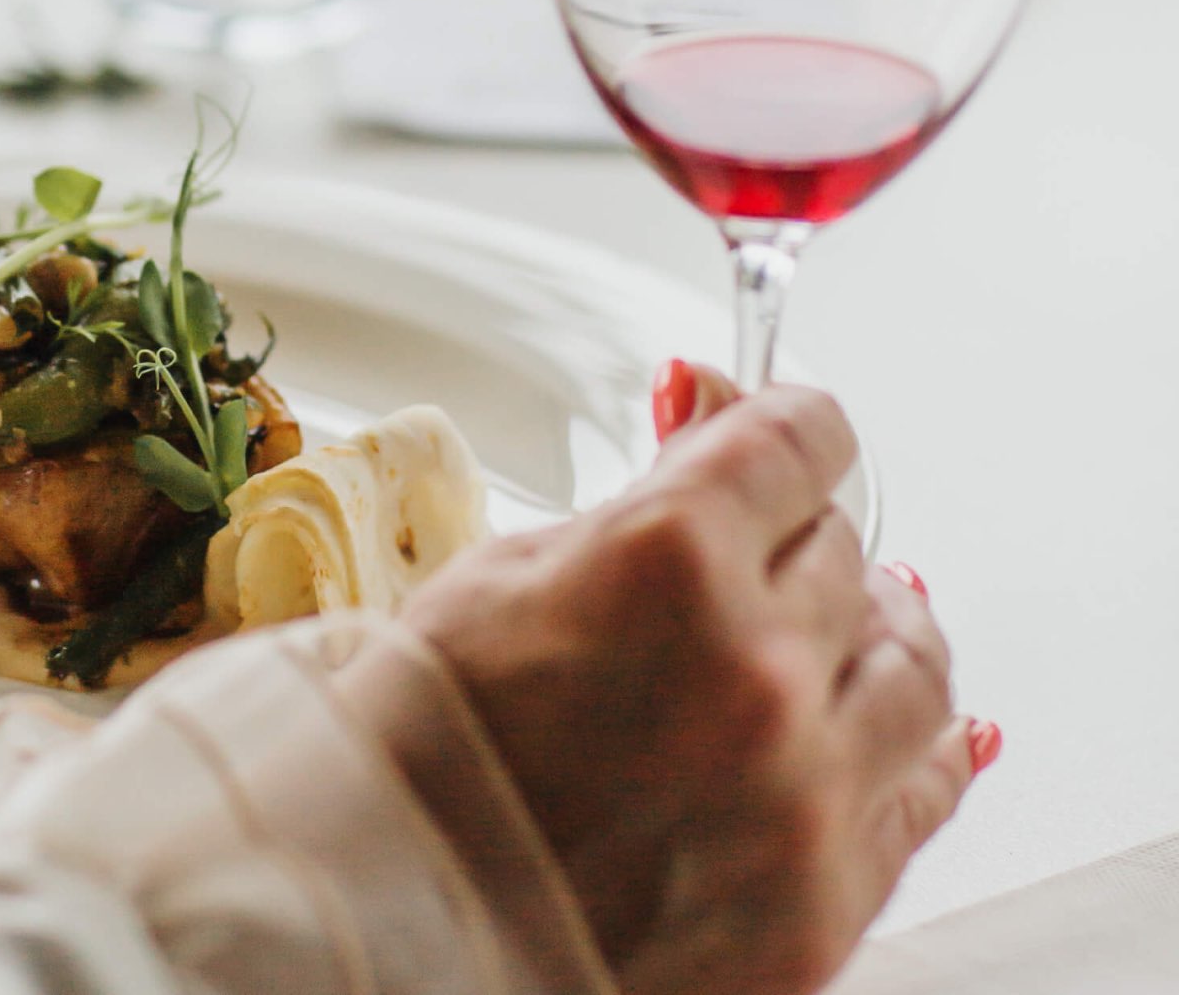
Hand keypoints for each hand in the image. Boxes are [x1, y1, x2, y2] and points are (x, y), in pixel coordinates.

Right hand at [402, 363, 993, 994]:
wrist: (399, 915)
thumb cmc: (420, 752)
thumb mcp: (503, 576)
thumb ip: (637, 498)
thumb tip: (711, 411)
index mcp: (666, 561)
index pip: (795, 441)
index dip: (787, 421)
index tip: (786, 432)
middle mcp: (756, 667)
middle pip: (842, 548)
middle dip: (789, 542)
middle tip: (744, 560)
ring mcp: (804, 790)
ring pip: (913, 663)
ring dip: (874, 630)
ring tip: (838, 630)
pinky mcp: (827, 896)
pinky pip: (927, 788)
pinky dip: (920, 740)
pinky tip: (908, 718)